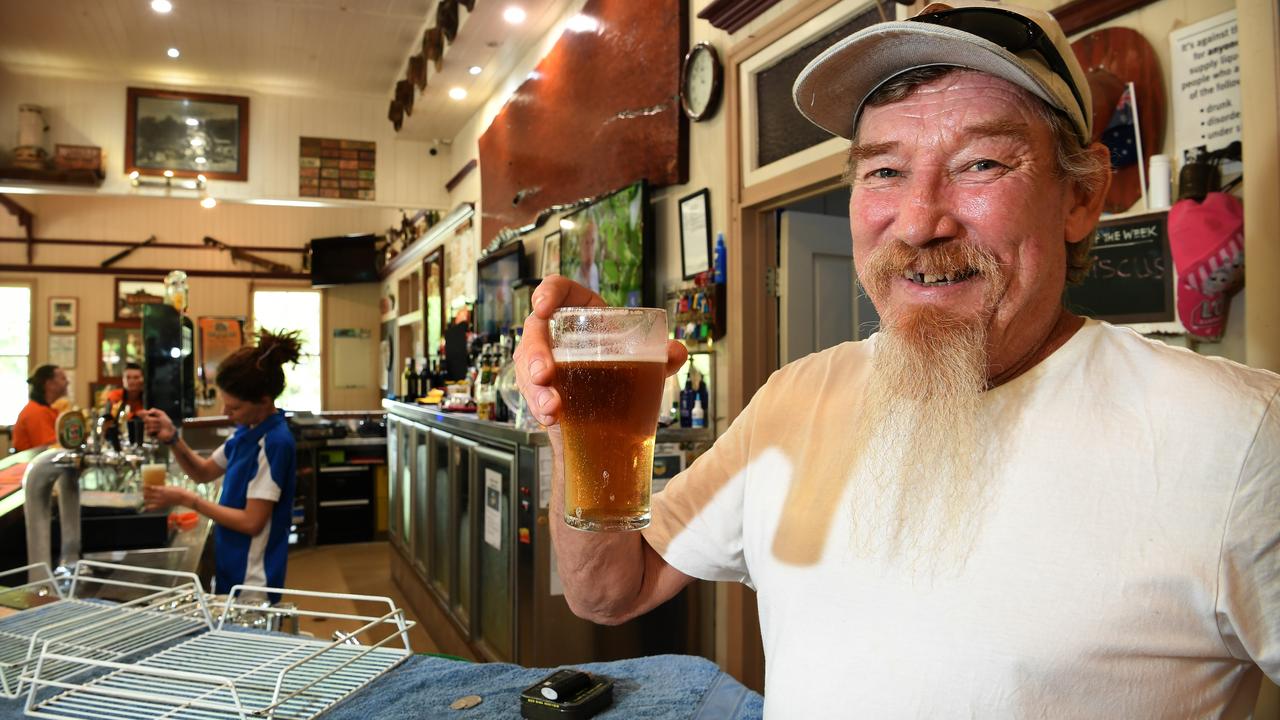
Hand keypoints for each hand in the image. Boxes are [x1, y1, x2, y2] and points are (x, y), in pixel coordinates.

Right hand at [137, 408, 175, 443]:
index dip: (141, 413)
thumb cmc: (166, 422)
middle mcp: (148, 422)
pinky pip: (149, 431)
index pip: (143, 414)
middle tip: (160, 422)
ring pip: (149, 425)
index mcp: (150, 417)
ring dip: (156, 426)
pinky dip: (155, 430)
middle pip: (146, 419)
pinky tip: (158, 431)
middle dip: (154, 420)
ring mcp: (148, 428)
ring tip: (160, 427)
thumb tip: (148, 411)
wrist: (170, 431)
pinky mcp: (149, 433)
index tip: (139, 412)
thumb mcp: (162, 414)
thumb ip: (155, 410)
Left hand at [143, 484, 192, 511]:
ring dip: (145, 499)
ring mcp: (160, 501)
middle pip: (147, 494)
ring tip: (144, 498)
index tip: (142, 485)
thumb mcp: (170, 486)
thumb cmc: (178, 490)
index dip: (145, 487)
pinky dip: (148, 507)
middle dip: (144, 493)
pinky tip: (146, 507)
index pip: (150, 488)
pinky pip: (153, 507)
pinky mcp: (162, 505)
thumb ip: (163, 487)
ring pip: (148, 500)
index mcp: (161, 489)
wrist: (183, 498)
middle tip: (142, 491)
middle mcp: (159, 495)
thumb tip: (159, 487)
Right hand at [513, 275, 687, 426]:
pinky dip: (540, 407)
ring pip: (527, 366)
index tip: (543, 308)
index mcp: (580, 311)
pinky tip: (551, 418)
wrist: (610, 408)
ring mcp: (542, 358)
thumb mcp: (641, 361)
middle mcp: (555, 331)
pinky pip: (531, 393)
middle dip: (536, 354)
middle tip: (545, 374)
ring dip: (536, 389)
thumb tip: (677, 351)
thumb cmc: (621, 368)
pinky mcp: (538, 385)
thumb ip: (660, 356)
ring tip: (552, 407)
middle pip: (535, 331)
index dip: (547, 294)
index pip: (558, 289)